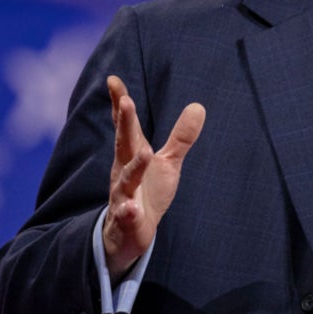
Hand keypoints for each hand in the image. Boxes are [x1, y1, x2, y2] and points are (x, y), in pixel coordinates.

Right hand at [102, 75, 205, 279]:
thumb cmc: (148, 191)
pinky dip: (127, 211)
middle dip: (124, 124)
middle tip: (126, 101)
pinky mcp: (127, 219)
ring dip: (134, 167)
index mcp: (133, 154)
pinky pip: (125, 215)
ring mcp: (123, 195)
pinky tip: (131, 209)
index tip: (114, 80)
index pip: (126, 125)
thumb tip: (198, 106)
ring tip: (145, 154)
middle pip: (124, 144)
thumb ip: (181, 137)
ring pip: (125, 180)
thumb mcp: (168, 162)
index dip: (120, 103)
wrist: (131, 233)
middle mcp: (124, 170)